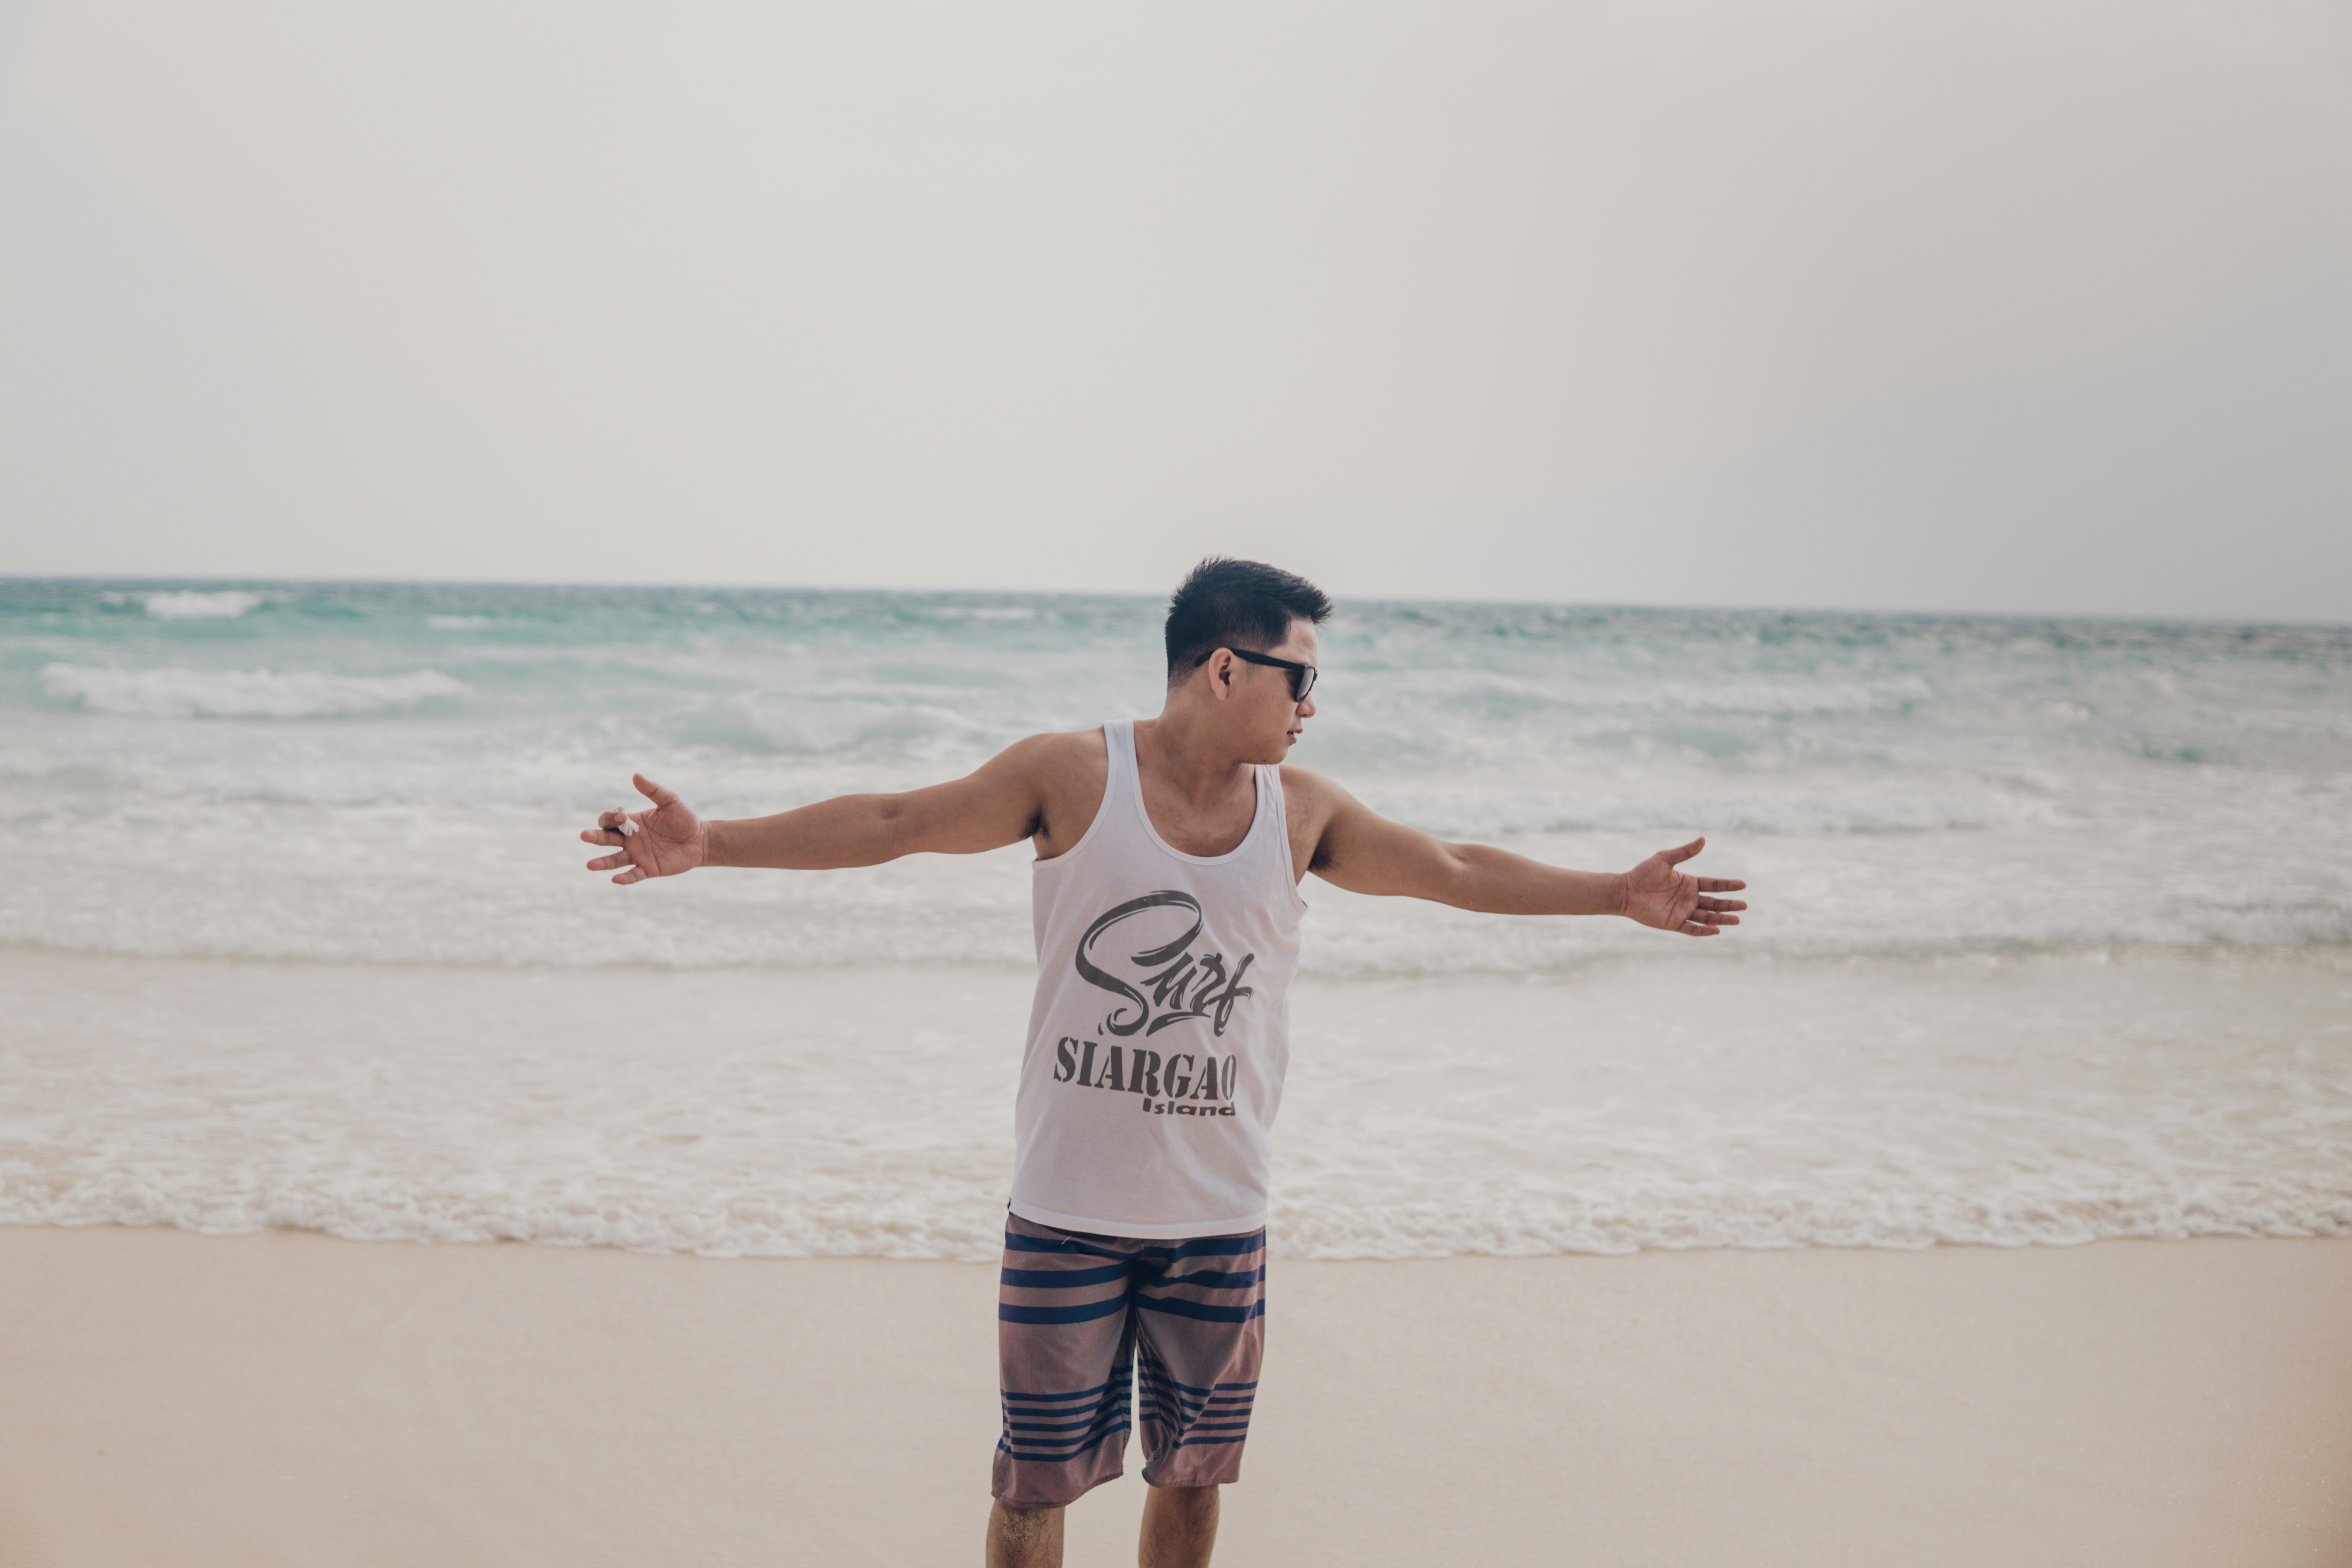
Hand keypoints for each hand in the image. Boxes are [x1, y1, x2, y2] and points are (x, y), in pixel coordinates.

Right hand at [580, 774, 708, 884]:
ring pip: (614, 860)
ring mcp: (638, 855)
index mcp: (632, 822)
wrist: (700, 839)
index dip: (612, 819)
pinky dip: (625, 878)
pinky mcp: (649, 869)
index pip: (610, 821)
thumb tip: (635, 775)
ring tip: (589, 865)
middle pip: (606, 839)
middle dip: (595, 837)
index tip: (623, 817)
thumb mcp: (670, 800)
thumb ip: (653, 790)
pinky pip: (633, 875)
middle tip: (584, 835)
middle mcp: (630, 840)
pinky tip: (616, 879)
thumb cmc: (684, 818)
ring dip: (602, 862)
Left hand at [1616, 837, 1747, 936]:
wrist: (1625, 891)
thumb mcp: (1664, 859)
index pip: (1713, 885)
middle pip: (1714, 903)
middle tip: (1744, 906)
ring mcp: (1682, 911)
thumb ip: (1684, 852)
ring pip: (1707, 917)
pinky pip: (1692, 929)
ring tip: (1737, 920)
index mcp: (1689, 883)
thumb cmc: (1643, 873)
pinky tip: (1716, 930)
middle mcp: (1688, 898)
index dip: (1728, 885)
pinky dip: (1703, 931)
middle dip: (1729, 905)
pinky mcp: (1673, 923)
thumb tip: (1703, 839)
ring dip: (1721, 919)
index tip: (1743, 885)